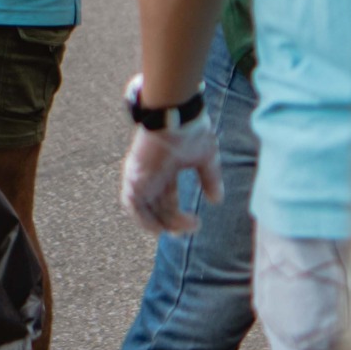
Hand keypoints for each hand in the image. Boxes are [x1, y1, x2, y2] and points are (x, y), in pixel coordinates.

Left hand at [122, 111, 221, 234]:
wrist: (178, 118)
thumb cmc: (191, 131)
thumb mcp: (206, 158)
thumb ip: (210, 179)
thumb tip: (217, 200)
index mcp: (166, 170)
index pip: (168, 198)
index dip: (179, 214)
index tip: (195, 224)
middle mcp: (151, 176)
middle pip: (157, 207)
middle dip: (171, 222)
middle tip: (189, 231)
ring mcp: (141, 177)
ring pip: (143, 210)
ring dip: (158, 224)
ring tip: (176, 231)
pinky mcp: (135, 178)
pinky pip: (133, 206)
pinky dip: (142, 219)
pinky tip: (158, 228)